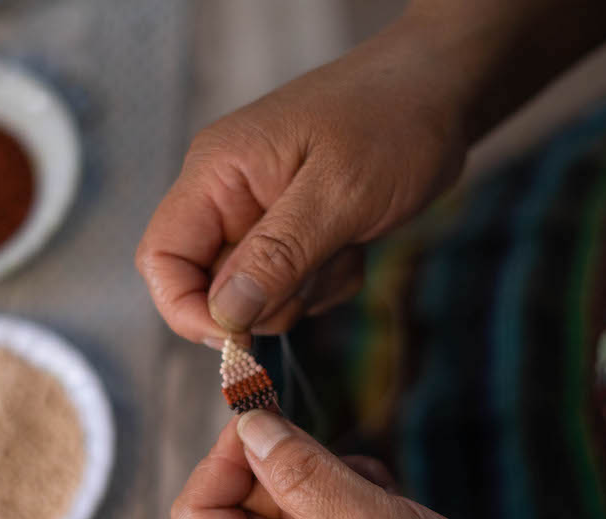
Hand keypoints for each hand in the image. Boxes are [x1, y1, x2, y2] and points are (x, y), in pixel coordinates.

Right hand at [136, 14, 475, 345]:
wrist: (443, 91)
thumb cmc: (393, 121)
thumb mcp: (338, 194)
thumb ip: (277, 255)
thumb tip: (225, 314)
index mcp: (217, 172)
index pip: (162, 258)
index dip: (187, 310)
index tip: (240, 340)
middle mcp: (228, 195)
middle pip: (210, 287)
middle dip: (267, 300)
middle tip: (319, 269)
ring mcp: (262, 215)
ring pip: (258, 295)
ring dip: (306, 291)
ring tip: (345, 243)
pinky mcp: (296, 232)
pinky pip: (295, 287)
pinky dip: (327, 281)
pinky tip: (356, 243)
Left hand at [171, 410, 538, 518]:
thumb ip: (301, 471)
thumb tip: (249, 422)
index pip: (196, 513)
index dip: (225, 459)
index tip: (268, 417)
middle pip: (237, 500)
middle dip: (293, 472)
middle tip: (348, 474)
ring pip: (281, 495)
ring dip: (331, 480)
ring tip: (380, 503)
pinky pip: (316, 506)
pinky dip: (351, 492)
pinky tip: (390, 512)